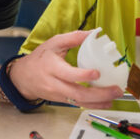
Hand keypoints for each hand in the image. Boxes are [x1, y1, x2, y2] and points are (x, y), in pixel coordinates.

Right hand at [9, 31, 123, 108]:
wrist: (24, 77)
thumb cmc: (40, 59)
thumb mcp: (53, 43)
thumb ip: (74, 37)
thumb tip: (93, 33)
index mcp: (52, 67)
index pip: (68, 74)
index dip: (83, 75)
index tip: (97, 72)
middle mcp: (55, 83)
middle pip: (78, 93)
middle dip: (99, 94)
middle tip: (115, 90)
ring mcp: (58, 94)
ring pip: (80, 102)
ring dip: (99, 102)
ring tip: (114, 97)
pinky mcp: (62, 100)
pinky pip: (79, 104)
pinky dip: (93, 105)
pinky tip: (105, 102)